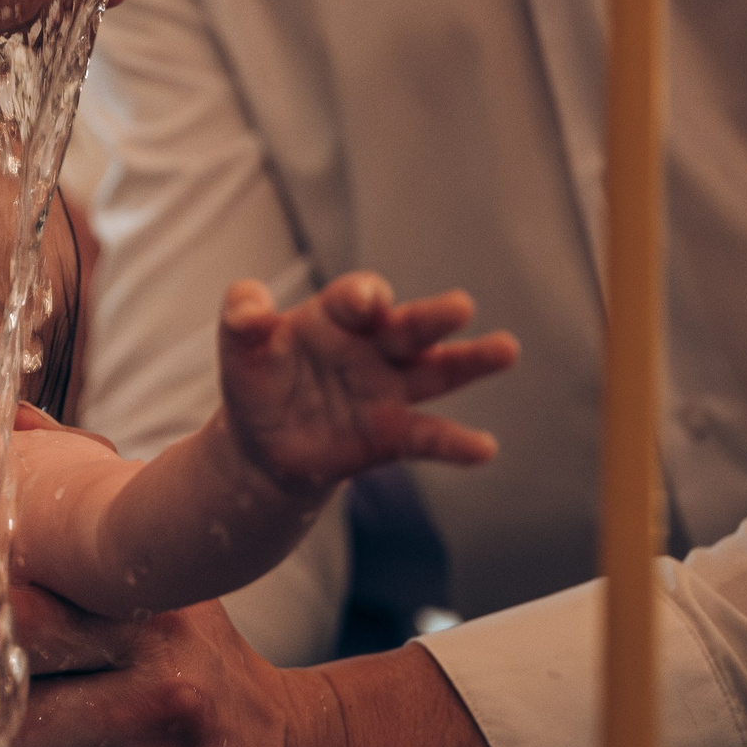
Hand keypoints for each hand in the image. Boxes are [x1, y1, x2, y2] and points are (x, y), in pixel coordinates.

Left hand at [219, 272, 521, 496]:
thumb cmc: (258, 383)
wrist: (265, 444)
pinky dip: (456, 444)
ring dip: (470, 361)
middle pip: (407, 327)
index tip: (368, 301)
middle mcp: (372, 347)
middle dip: (432, 316)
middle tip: (460, 306)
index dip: (362, 297)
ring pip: (436, 372)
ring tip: (506, 349)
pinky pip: (429, 436)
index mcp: (335, 318)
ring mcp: (389, 389)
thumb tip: (247, 306)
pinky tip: (484, 448)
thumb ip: (242, 320)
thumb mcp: (240, 350)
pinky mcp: (394, 434)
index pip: (354, 299)